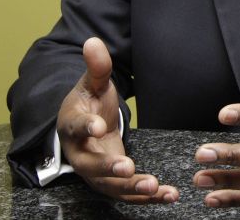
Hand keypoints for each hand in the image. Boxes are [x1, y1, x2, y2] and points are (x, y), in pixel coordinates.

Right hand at [56, 37, 178, 203]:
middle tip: (127, 169)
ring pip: (110, 186)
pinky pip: (127, 193)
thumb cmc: (88, 102)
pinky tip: (167, 195)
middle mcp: (80, 153)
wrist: (83, 125)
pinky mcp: (111, 182)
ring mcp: (95, 172)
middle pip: (91, 166)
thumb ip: (96, 66)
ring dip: (133, 189)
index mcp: (72, 125)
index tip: (98, 127)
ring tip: (156, 187)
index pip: (76, 126)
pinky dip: (146, 197)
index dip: (85, 127)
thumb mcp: (92, 83)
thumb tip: (93, 41)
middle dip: (109, 169)